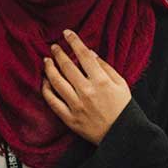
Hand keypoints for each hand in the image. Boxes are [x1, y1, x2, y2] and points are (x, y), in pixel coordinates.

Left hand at [41, 30, 131, 144]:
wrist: (121, 135)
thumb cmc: (122, 107)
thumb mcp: (121, 84)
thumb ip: (105, 67)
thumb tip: (90, 53)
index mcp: (101, 81)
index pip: (84, 55)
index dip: (74, 41)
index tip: (67, 33)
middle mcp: (87, 92)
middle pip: (67, 67)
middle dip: (59, 53)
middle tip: (54, 47)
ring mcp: (76, 106)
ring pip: (56, 82)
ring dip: (49, 69)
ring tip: (46, 60)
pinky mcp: (69, 118)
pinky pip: (53, 102)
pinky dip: (46, 90)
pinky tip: (45, 81)